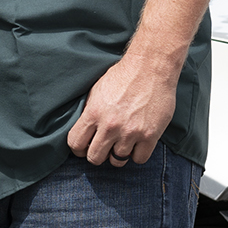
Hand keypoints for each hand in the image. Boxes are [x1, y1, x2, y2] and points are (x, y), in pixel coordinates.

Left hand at [66, 50, 179, 165]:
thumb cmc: (124, 75)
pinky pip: (139, 159)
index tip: (84, 147)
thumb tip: (84, 131)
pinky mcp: (150, 135)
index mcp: (93, 113)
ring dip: (119, 154)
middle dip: (98, 154)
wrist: (151, 66)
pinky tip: (137, 143)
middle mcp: (110, 126)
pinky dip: (137, 154)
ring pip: (117, 161)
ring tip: (122, 142)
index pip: (76, 143)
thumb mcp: (97, 90)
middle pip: (95, 158)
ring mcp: (130, 132)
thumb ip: (89, 112)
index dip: (78, 149)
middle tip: (104, 147)